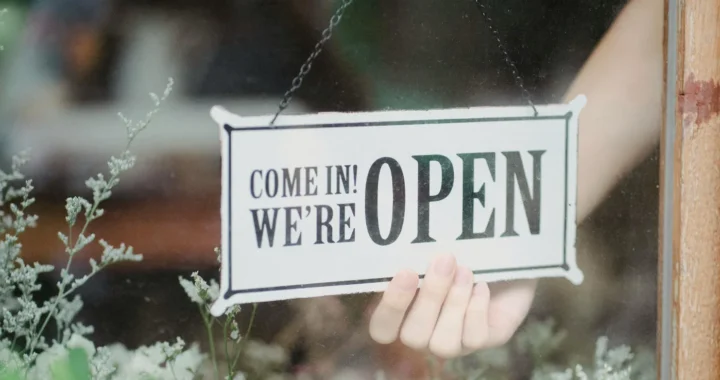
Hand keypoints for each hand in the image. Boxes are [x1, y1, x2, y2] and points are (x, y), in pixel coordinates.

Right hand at [368, 253, 535, 358]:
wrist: (501, 253)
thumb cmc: (456, 248)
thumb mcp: (432, 249)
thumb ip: (414, 256)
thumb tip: (403, 247)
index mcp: (401, 312)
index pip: (382, 328)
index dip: (391, 307)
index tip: (406, 272)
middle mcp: (423, 333)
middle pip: (412, 337)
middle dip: (430, 298)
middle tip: (445, 261)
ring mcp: (452, 341)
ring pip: (443, 344)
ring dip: (454, 305)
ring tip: (466, 271)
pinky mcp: (482, 339)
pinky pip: (474, 338)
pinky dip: (477, 309)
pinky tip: (482, 285)